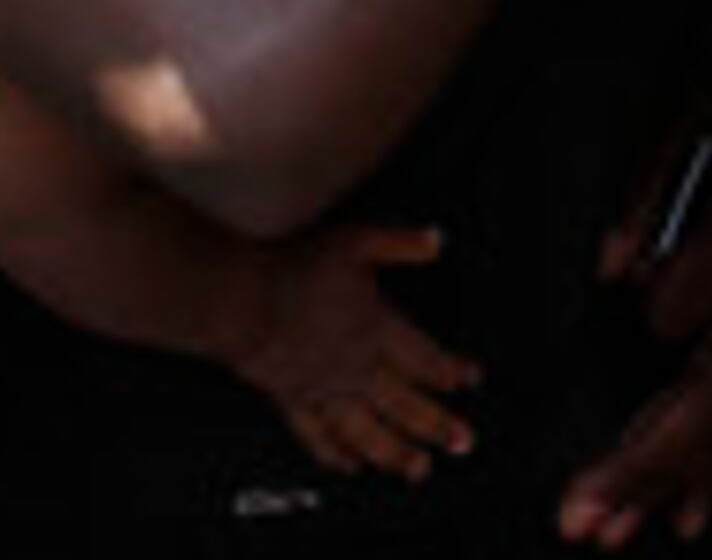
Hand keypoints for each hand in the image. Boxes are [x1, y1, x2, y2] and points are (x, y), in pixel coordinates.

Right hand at [230, 224, 479, 480]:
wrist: (242, 302)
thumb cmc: (292, 271)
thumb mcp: (355, 241)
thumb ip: (398, 243)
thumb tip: (434, 240)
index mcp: (375, 330)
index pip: (424, 358)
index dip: (451, 370)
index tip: (469, 381)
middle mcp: (355, 367)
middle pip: (406, 404)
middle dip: (438, 425)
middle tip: (462, 443)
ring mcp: (324, 389)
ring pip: (369, 430)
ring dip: (397, 453)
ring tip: (418, 469)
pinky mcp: (291, 400)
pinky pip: (319, 437)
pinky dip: (336, 455)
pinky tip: (348, 466)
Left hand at [553, 23, 711, 546]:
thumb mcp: (700, 109)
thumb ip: (649, 190)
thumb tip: (612, 275)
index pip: (693, 298)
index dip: (654, 304)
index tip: (612, 289)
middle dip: (645, 464)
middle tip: (581, 519)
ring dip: (673, 482)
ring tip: (612, 534)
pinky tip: (686, 518)